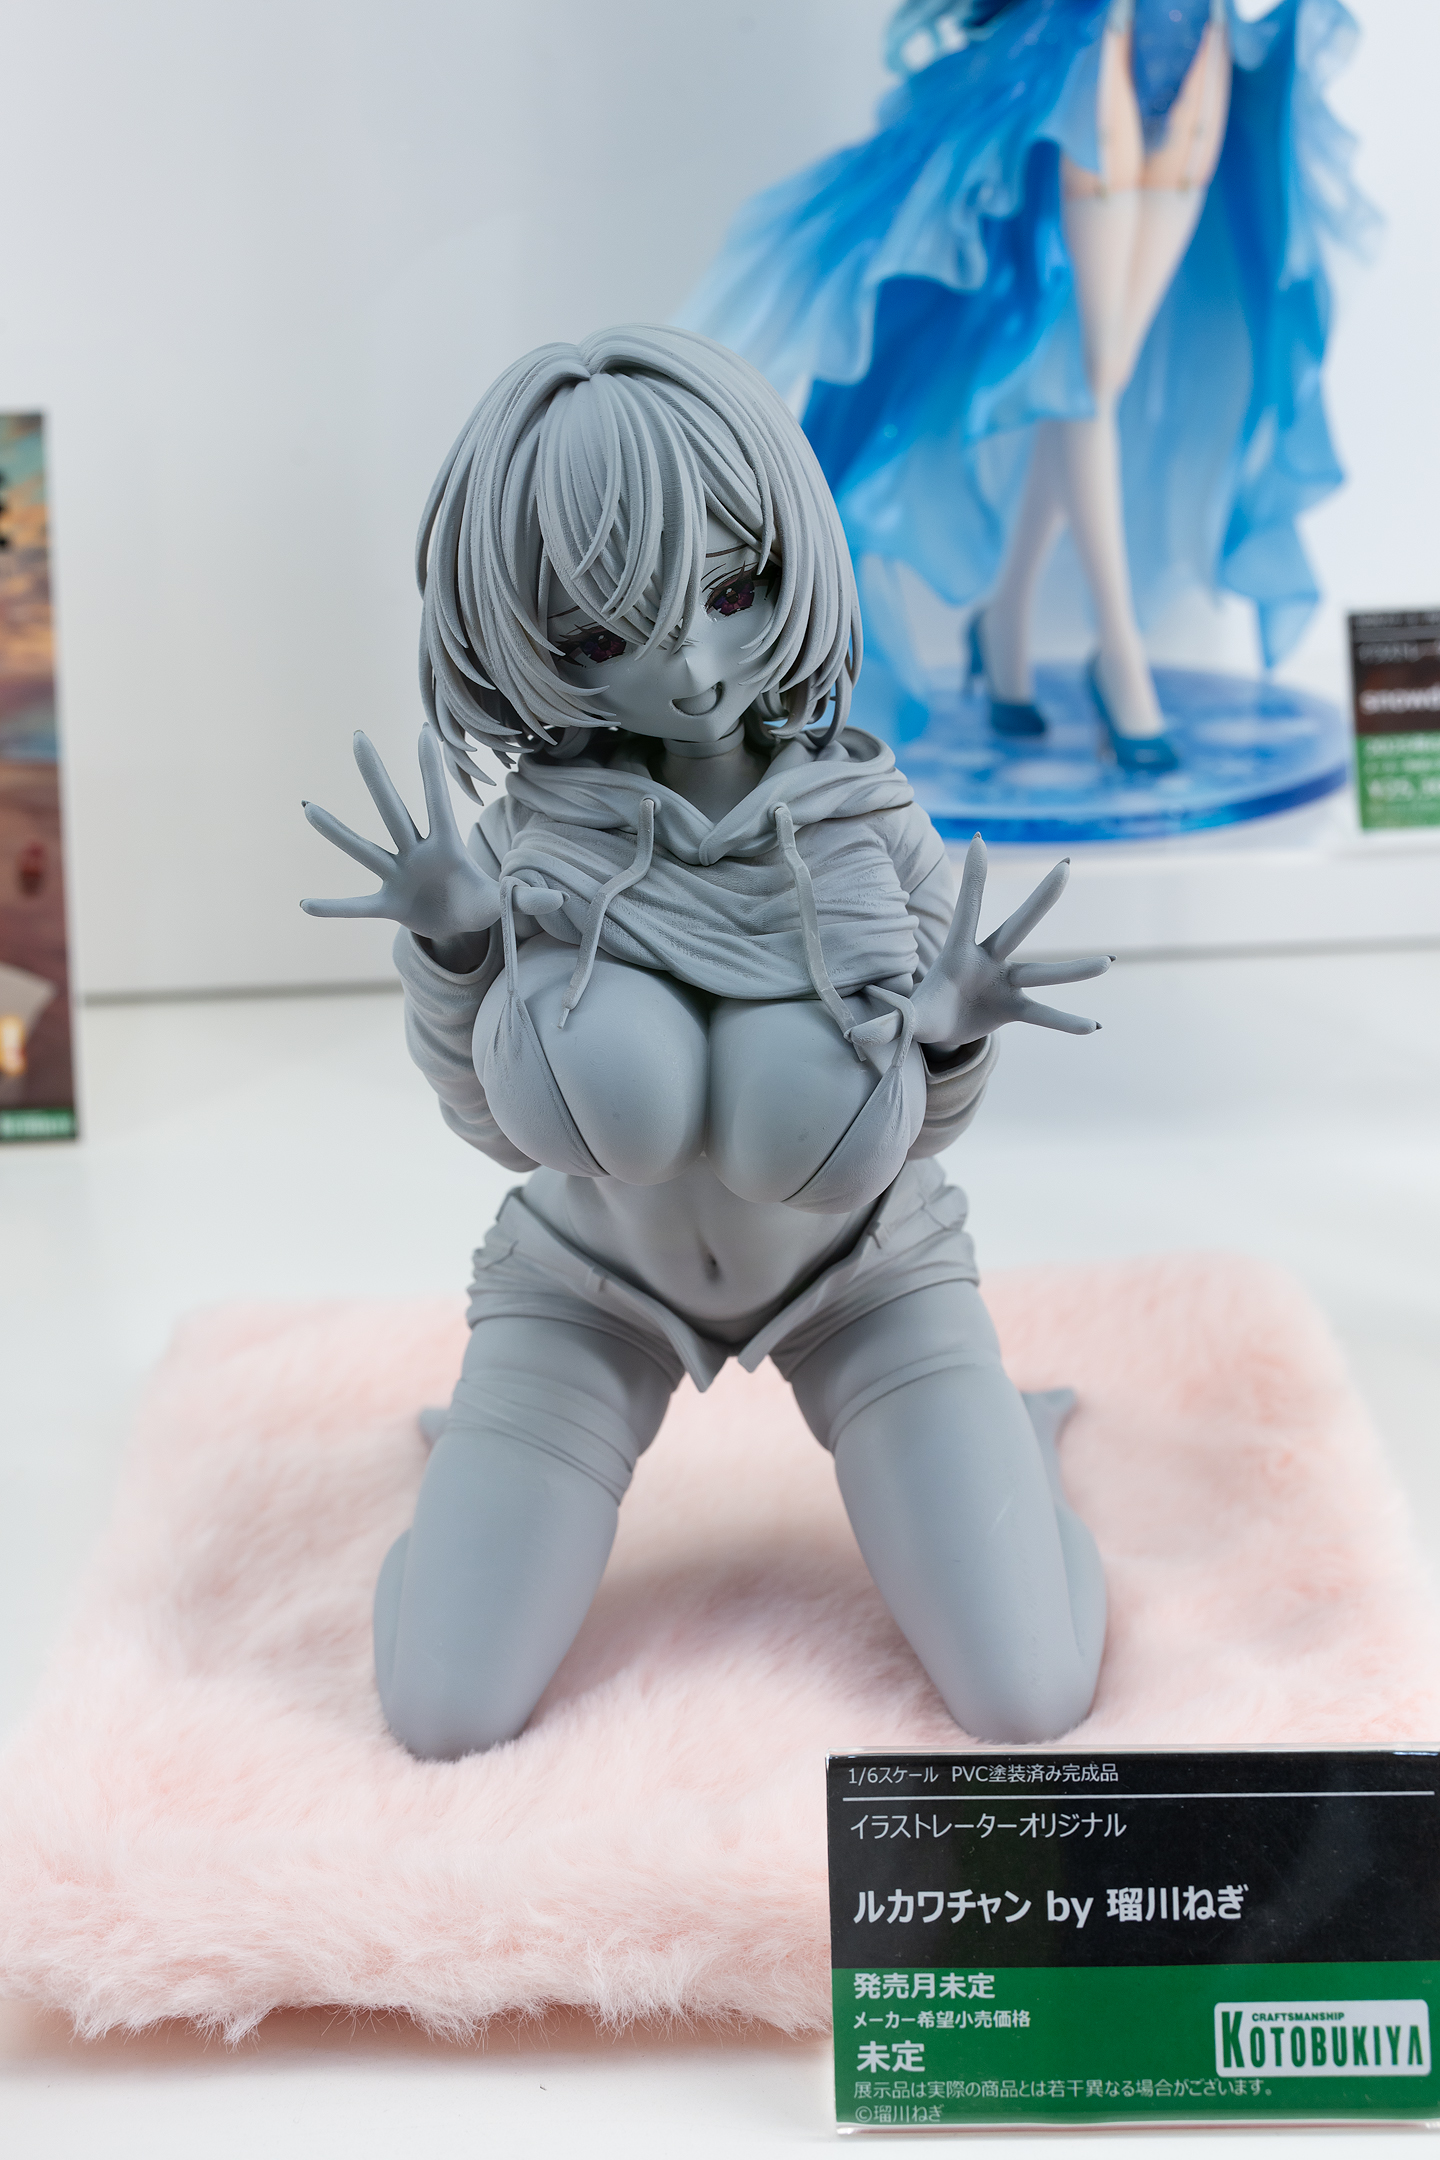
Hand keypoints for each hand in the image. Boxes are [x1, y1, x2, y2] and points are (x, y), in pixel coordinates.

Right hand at [302, 729, 526, 956]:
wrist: (457, 928)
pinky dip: (334, 908)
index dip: (431, 770)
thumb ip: (527, 899)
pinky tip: (305, 904)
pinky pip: (357, 907)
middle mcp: (416, 853)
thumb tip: (560, 902)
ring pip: (364, 849)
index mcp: (446, 847)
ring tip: (309, 809)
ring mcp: (398, 877)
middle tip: (358, 737)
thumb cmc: (479, 903)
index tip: (424, 730)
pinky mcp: (388, 906)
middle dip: (376, 776)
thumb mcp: (506, 902)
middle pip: (393, 809)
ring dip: (337, 832)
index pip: (438, 801)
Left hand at [909, 835, 1109, 1053]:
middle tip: (1065, 866)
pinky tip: (1093, 1026)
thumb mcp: (905, 1017)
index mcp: (958, 953)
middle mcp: (988, 961)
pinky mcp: (1015, 1008)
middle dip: (1040, 899)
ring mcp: (1006, 983)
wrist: (942, 1029)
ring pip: (1042, 973)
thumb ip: (888, 1022)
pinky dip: (1065, 1022)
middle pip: (1017, 926)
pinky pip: (1044, 1014)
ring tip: (1107, 962)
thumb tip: (856, 1037)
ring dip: (1073, 970)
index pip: (966, 910)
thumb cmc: (923, 1011)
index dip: (974, 879)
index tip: (980, 841)